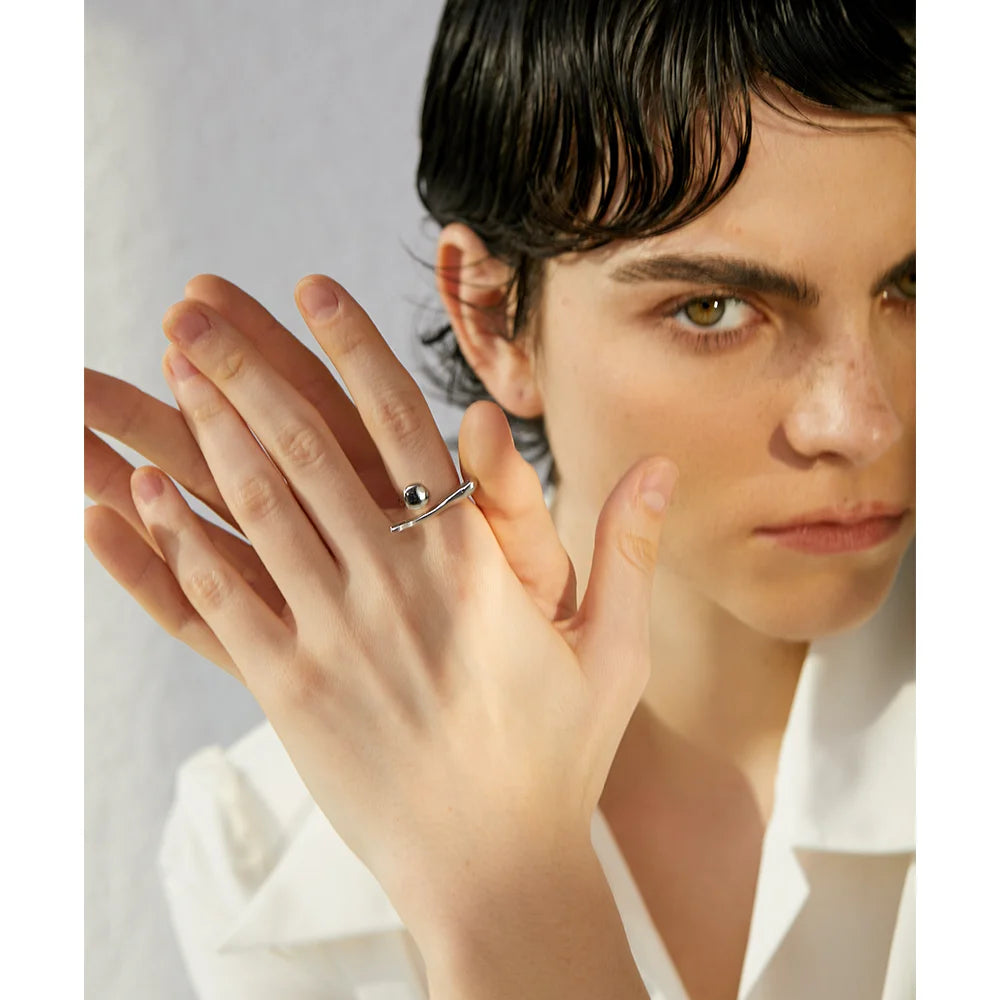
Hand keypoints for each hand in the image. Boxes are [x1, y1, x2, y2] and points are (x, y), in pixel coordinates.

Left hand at [122, 274, 676, 943]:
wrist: (496, 867)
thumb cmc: (559, 758)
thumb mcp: (614, 650)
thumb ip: (628, 547)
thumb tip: (660, 466)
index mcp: (472, 563)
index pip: (401, 426)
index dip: (352, 348)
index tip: (310, 288)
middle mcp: (395, 584)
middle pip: (307, 450)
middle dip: (244, 371)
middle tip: (192, 312)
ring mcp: (334, 635)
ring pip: (258, 509)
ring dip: (205, 433)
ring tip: (166, 372)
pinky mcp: (291, 688)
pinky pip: (222, 600)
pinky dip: (177, 542)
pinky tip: (141, 495)